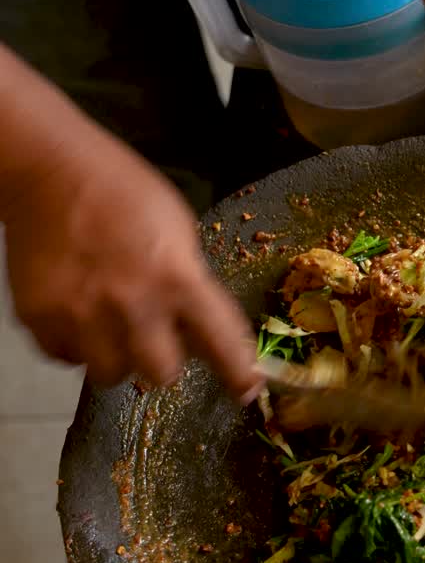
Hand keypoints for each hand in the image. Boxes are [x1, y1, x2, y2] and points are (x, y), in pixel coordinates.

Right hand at [3, 118, 259, 394]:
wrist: (50, 171)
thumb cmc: (124, 192)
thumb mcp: (177, 228)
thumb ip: (188, 281)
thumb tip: (195, 329)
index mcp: (176, 278)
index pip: (220, 342)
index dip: (238, 372)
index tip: (246, 390)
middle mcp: (132, 305)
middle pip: (162, 375)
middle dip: (164, 362)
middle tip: (155, 339)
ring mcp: (81, 316)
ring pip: (110, 374)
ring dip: (117, 356)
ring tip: (110, 324)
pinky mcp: (40, 319)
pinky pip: (66, 357)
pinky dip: (75, 344)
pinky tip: (77, 313)